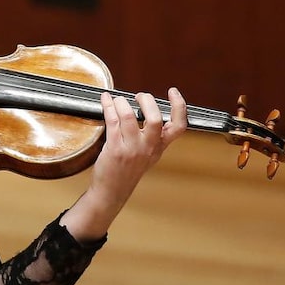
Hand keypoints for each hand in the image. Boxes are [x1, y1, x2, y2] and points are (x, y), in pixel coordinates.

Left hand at [63, 87, 186, 242]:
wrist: (112, 192)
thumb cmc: (127, 172)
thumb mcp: (148, 156)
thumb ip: (152, 137)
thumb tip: (148, 110)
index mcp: (159, 148)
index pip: (178, 126)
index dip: (179, 106)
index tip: (173, 92)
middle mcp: (148, 148)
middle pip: (156, 118)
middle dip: (147, 101)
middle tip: (139, 96)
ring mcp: (131, 149)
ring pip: (129, 116)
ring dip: (121, 102)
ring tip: (117, 100)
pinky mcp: (115, 149)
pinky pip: (112, 121)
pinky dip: (108, 106)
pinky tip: (105, 100)